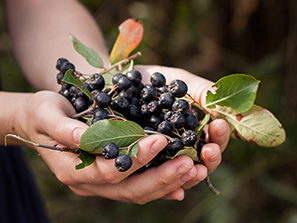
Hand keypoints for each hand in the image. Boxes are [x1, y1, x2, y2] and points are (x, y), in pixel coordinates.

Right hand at [14, 78, 227, 203]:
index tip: (159, 139)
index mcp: (74, 170)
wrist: (40, 120)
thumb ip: (64, 128)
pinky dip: (162, 185)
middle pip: (130, 189)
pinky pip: (140, 187)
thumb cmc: (43, 113)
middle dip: (162, 177)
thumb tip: (85, 137)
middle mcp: (91, 182)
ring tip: (195, 170)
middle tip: (190, 163)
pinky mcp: (113, 177)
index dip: (135, 157)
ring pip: (139, 192)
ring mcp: (103, 183)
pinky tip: (183, 180)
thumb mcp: (47, 114)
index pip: (110, 170)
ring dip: (168, 183)